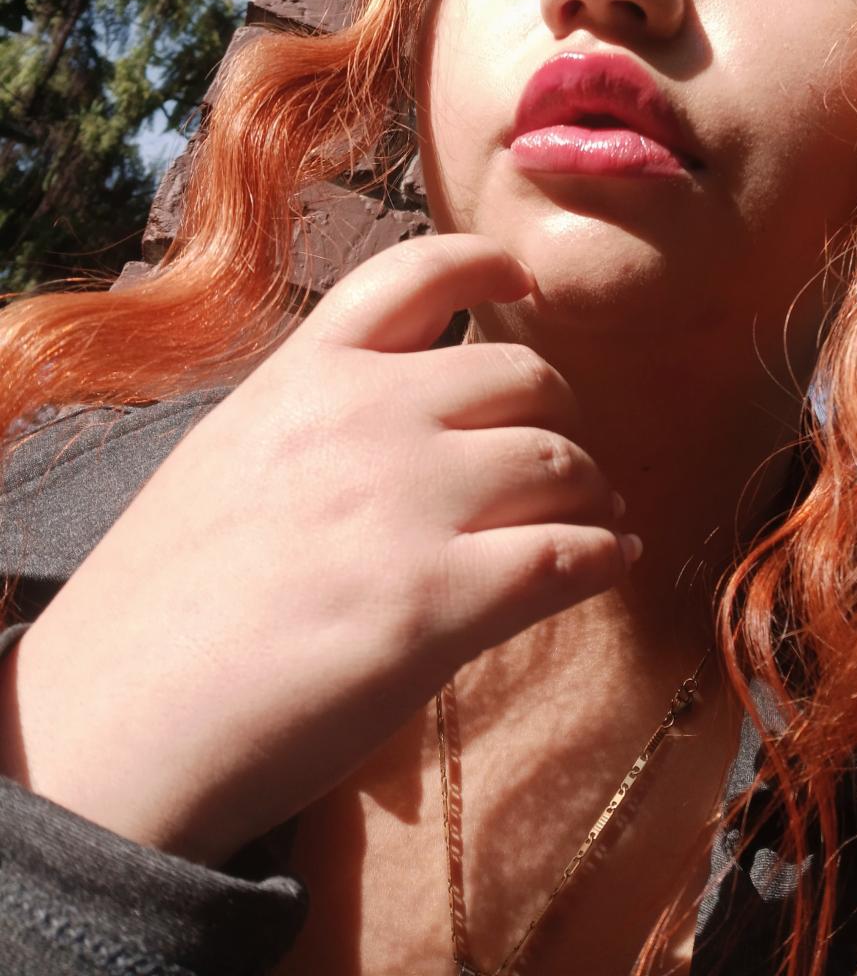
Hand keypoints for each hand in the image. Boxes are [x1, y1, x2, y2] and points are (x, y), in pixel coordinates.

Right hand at [0, 235, 636, 864]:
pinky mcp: (437, 604)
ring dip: (593, 492)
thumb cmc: (162, 602)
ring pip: (561, 463)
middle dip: (557, 419)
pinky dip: (603, 555)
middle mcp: (364, 417)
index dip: (487, 265)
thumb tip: (419, 415)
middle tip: (563, 463)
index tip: (525, 281)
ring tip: (596, 519)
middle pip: (524, 379)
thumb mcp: (230, 457)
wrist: (114, 726)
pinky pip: (568, 555)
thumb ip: (320, 419)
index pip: (417, 273)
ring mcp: (405, 505)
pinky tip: (608, 564)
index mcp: (305, 373)